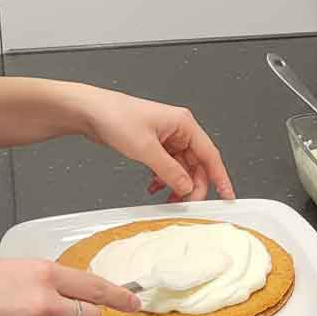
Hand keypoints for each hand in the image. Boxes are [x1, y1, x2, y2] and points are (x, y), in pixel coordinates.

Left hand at [80, 88, 235, 201]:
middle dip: (193, 185)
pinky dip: (163, 179)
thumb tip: (187, 186)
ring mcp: (165, 138)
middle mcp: (178, 130)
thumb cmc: (115, 116)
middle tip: (188, 203)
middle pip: (196, 164)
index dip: (220, 177)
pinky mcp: (153, 145)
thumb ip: (170, 171)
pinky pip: (167, 167)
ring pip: (181, 168)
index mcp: (184, 124)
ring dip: (176, 185)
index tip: (227, 194)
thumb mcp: (146, 149)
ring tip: (170, 199)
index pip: (210, 155)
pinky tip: (155, 187)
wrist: (89, 112)